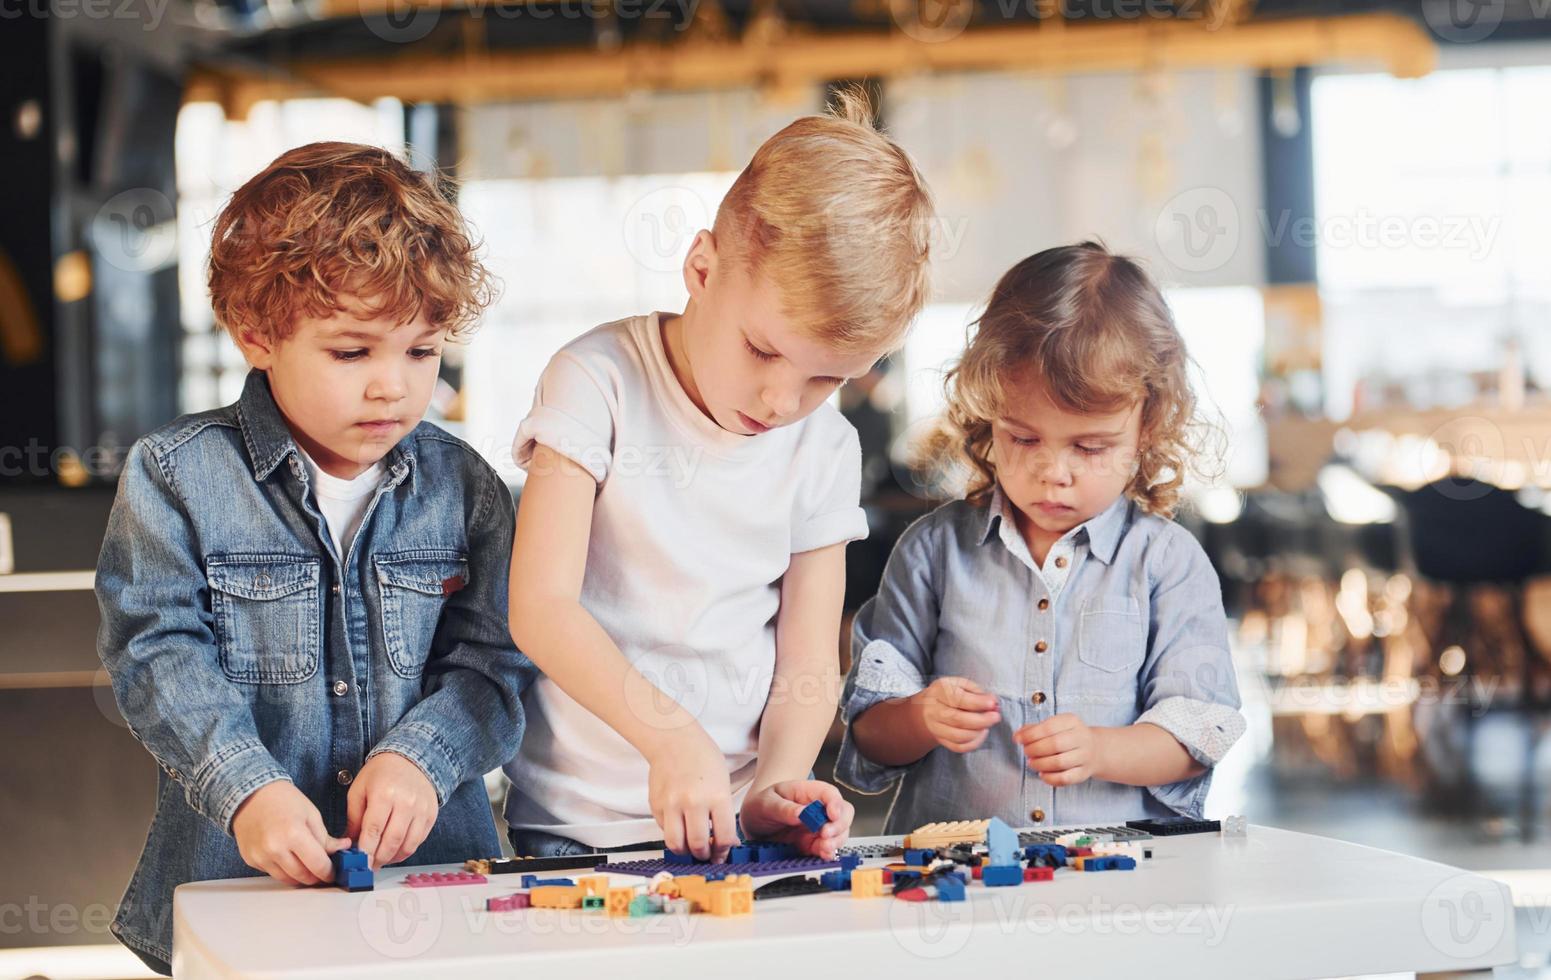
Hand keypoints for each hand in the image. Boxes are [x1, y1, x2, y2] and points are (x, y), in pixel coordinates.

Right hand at [232, 780, 350, 885]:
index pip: (317, 865)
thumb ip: (325, 837)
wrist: (251, 795)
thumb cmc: (283, 800)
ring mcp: (261, 856)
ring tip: (308, 867)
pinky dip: (284, 870)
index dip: (328, 872)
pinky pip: (272, 873)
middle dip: (316, 877)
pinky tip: (289, 859)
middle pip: (302, 876)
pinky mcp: (251, 860)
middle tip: (323, 871)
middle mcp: (275, 848)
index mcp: (294, 834)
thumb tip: (342, 849)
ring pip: (287, 879)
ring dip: (300, 877)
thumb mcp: (311, 814)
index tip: (333, 873)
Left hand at [347, 752, 437, 869]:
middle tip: (367, 867)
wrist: (410, 759)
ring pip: (407, 845)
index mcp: (385, 794)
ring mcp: (421, 810)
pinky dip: (405, 851)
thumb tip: (349, 846)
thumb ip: (354, 819)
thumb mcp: (359, 790)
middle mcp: (406, 803)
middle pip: (391, 841)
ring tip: (380, 860)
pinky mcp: (431, 815)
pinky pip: (418, 841)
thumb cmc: (380, 774)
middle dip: (377, 859)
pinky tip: (393, 851)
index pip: (374, 830)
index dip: (365, 851)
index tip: (358, 864)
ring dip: (391, 858)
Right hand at [646, 730, 735, 860]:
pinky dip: (673, 833)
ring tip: (691, 846)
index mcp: (717, 796)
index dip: (723, 852)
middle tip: (706, 854)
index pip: (723, 838)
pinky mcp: (655, 805)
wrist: (674, 740)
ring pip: (676, 844)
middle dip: (704, 855)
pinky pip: (664, 830)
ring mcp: (671, 804)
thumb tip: (727, 843)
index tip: (721, 855)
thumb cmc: (702, 758)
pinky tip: (680, 825)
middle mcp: (693, 802)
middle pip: (698, 845)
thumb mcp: (723, 783)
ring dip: (685, 851)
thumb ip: (724, 814)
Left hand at [738, 781, 853, 859]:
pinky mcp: (814, 843)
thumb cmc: (763, 805)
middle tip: (826, 834)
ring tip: (824, 847)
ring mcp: (818, 827)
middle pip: (842, 813)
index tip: (832, 814)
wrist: (754, 822)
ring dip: (836, 841)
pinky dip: (829, 852)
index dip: (835, 803)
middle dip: (839, 825)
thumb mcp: (766, 803)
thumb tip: (800, 813)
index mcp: (808, 792)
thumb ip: (783, 808)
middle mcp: (818, 809)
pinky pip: (828, 848)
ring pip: (840, 832)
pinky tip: (824, 854)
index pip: (829, 793)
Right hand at [917, 676, 1000, 752]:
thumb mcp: (962, 685)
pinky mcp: (941, 739)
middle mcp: (934, 710)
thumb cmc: (951, 693)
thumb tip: (993, 703)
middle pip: (957, 720)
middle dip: (981, 720)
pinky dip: (974, 743)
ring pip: (958, 736)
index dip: (977, 703)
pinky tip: (981, 733)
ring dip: (978, 732)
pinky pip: (958, 747)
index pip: (958, 699)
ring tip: (988, 725)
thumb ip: (978, 692)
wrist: (930, 706)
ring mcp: (935, 727)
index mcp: (939, 691)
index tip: (992, 704)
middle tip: (996, 717)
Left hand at [1015, 713, 1103, 785]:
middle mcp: (1081, 737)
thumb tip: (1017, 735)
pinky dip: (1050, 778)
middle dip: (1035, 749)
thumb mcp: (1054, 725)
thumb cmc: (1066, 736)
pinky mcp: (1084, 773)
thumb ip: (1034, 729)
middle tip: (1026, 752)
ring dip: (1040, 764)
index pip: (1049, 727)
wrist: (1095, 749)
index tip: (1017, 739)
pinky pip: (1065, 778)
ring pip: (1060, 762)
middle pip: (1055, 744)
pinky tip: (1042, 774)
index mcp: (1072, 722)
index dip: (1030, 734)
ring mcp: (1084, 756)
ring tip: (1031, 763)